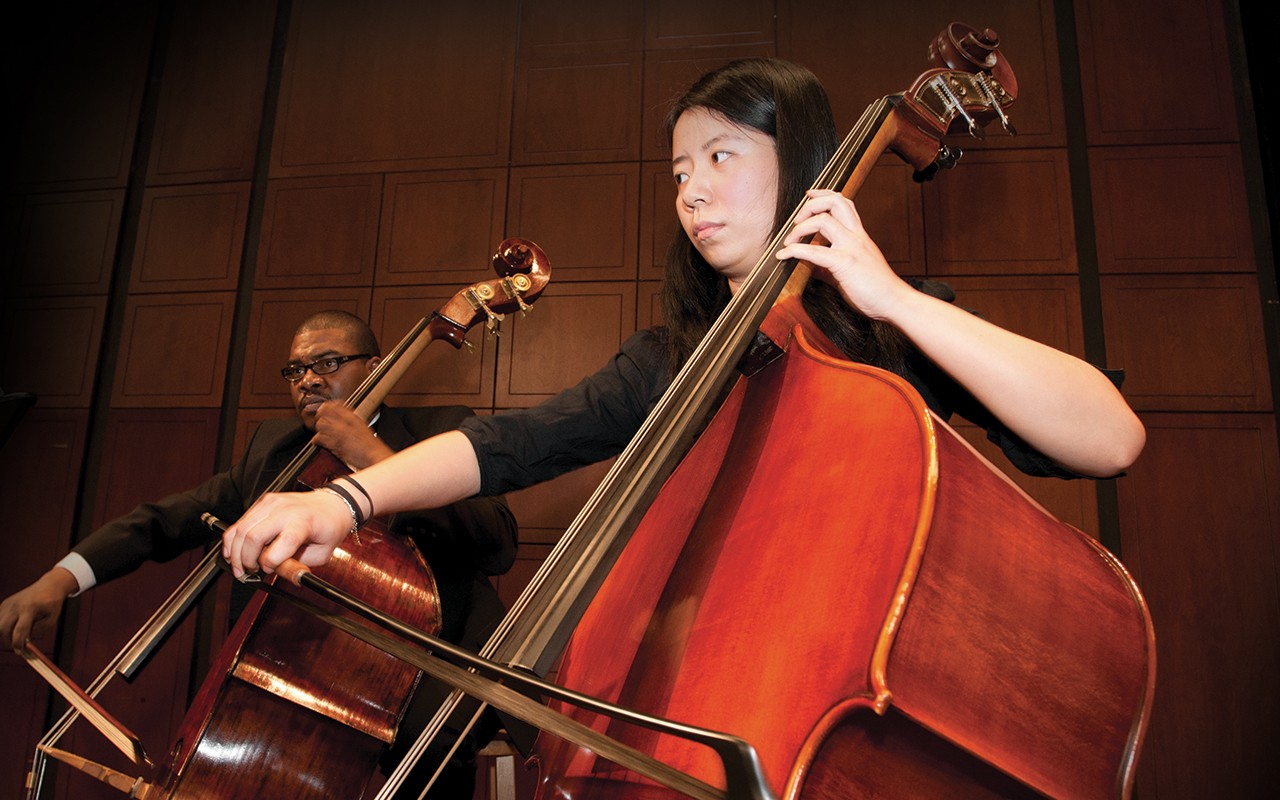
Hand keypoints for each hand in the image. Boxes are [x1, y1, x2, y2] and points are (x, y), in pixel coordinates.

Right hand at [0, 568, 78, 649]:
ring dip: (4, 634)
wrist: (50, 585)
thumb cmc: (52, 603)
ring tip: (15, 636)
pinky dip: (3, 626)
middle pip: (3, 628)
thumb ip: (39, 630)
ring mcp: (9, 603)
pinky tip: (13, 627)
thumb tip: (25, 640)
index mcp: (30, 609)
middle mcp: (16, 606)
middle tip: (16, 646)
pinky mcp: (5, 603)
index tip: (20, 652)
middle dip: (7, 641)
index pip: (19, 631)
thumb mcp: (52, 618)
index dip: (18, 644)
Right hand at [221, 489, 352, 578]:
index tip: (270, 571)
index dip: (270, 563)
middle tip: (249, 572)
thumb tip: (275, 575)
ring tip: (240, 567)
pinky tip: (234, 552)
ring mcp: (272, 503)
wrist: (332, 504)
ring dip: (235, 552)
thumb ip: (295, 565)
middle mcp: (285, 510)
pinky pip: (240, 522)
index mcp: (304, 522)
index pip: (281, 543)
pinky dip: (233, 539)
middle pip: (252, 537)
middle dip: (245, 560)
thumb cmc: (328, 528)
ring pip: (241, 529)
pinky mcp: (263, 502)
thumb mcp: (321, 554)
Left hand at [311, 403, 393, 469]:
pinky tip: (321, 443)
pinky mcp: (334, 443)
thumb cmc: (371, 446)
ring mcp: (339, 432)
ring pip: (320, 424)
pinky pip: (319, 438)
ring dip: (319, 429)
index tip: (325, 411)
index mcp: (353, 417)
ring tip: (323, 434)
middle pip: (324, 412)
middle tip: (321, 423)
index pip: (334, 404)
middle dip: (320, 417)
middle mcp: (345, 422)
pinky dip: (317, 441)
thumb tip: (342, 420)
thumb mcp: (363, 428)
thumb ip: (351, 422)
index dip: (327, 407)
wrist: (375, 456)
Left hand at [775, 189, 913, 321]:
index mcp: (859, 236)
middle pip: (835, 201)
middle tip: (797, 220)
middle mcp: (856, 236)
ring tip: (790, 240)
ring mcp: (851, 247)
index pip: (844, 203)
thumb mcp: (851, 271)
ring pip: (823, 220)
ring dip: (800, 227)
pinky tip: (784, 256)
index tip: (810, 196)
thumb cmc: (878, 290)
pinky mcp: (845, 263)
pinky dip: (794, 250)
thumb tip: (810, 265)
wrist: (895, 302)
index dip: (824, 195)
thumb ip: (829, 266)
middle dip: (811, 205)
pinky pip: (814, 251)